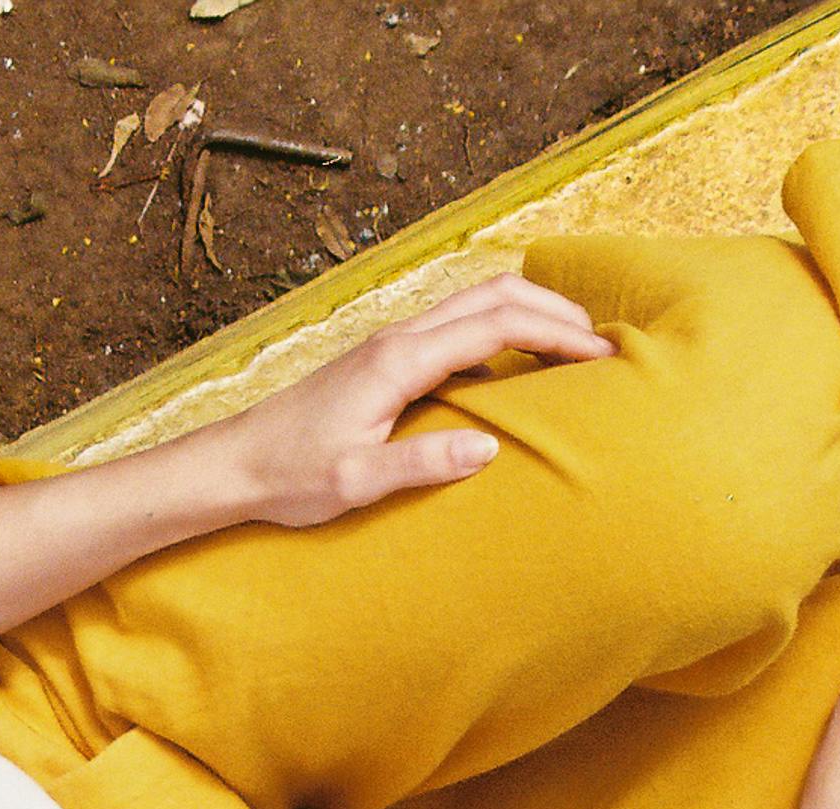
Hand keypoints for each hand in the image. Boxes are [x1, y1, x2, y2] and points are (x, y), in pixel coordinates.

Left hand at [212, 272, 616, 527]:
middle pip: (493, 294)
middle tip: (605, 342)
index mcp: (398, 361)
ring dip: (530, 313)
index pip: (497, 326)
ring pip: (474, 303)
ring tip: (575, 345)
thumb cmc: (289, 476)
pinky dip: (501, 333)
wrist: (234, 464)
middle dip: (556, 309)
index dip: (557, 334)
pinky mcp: (386, 360)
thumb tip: (489, 446)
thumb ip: (422, 464)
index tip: (603, 355)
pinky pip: (456, 330)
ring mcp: (391, 344)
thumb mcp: (356, 482)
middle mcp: (397, 338)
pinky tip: (518, 370)